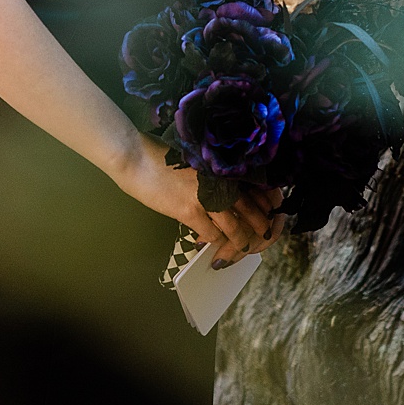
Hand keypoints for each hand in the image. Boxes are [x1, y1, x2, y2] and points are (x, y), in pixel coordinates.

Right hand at [115, 143, 284, 265]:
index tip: (267, 215)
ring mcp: (207, 196)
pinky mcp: (190, 211)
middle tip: (263, 237)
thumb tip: (222, 193)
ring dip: (239, 242)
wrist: (135, 157)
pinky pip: (211, 234)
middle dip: (260, 227)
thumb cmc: (160, 155)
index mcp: (223, 166)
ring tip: (242, 249)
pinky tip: (208, 245)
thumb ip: (212, 176)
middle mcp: (220, 180)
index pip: (255, 188)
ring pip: (234, 227)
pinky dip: (212, 243)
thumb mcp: (195, 161)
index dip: (264, 206)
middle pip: (251, 210)